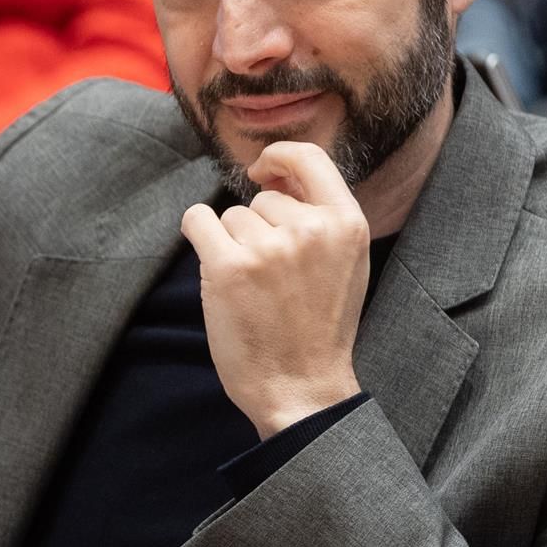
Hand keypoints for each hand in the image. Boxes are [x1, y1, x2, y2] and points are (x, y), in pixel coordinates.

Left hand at [181, 141, 366, 439]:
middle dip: (259, 229)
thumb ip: (322, 218)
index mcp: (347, 224)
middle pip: (263, 199)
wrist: (301, 389)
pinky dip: (199, 234)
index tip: (261, 170)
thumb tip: (276, 174)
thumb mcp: (346, 264)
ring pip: (232, 217)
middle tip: (273, 280)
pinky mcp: (228, 267)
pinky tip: (215, 265)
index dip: (278, 157)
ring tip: (255, 290)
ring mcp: (269, 247)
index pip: (309, 157)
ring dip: (234, 244)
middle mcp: (310, 229)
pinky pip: (198, 220)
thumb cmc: (319, 330)